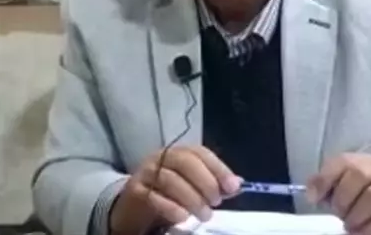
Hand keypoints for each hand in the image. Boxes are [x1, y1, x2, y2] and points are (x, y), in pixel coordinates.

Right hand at [110, 145, 241, 234]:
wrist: (133, 208)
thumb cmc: (167, 195)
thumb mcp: (192, 187)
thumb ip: (214, 184)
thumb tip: (238, 183)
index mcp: (177, 152)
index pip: (200, 152)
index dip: (218, 168)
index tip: (232, 187)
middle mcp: (160, 157)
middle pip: (185, 162)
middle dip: (206, 182)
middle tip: (216, 202)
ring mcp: (146, 172)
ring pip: (170, 179)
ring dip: (192, 198)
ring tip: (205, 214)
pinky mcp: (135, 191)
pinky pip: (153, 196)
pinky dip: (171, 208)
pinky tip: (183, 218)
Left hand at [306, 153, 370, 234]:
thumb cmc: (364, 200)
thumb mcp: (343, 189)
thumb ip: (325, 186)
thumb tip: (311, 194)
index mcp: (362, 162)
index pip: (342, 161)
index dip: (325, 179)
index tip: (314, 199)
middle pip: (359, 174)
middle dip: (342, 199)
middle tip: (339, 215)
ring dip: (356, 215)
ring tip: (350, 226)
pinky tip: (363, 233)